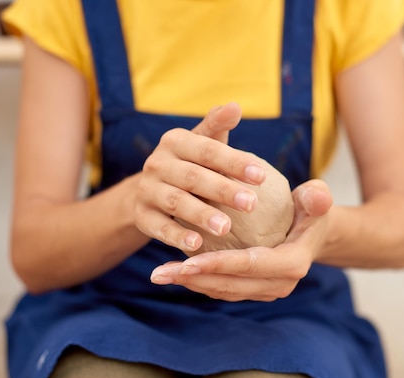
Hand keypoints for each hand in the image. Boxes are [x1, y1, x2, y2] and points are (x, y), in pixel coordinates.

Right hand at [135, 103, 267, 252]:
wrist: (149, 190)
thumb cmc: (189, 163)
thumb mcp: (201, 143)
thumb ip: (217, 127)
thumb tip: (235, 106)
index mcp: (175, 141)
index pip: (208, 150)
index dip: (235, 162)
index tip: (262, 176)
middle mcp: (157, 163)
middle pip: (193, 177)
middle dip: (223, 190)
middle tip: (251, 204)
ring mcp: (147, 190)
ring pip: (176, 202)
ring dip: (201, 215)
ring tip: (225, 228)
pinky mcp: (141, 215)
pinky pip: (158, 227)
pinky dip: (176, 236)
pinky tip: (197, 245)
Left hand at [150, 179, 333, 301]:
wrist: (313, 234)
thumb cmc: (310, 210)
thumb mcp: (316, 199)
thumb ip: (317, 197)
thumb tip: (316, 196)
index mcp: (292, 264)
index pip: (250, 265)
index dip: (218, 264)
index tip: (186, 261)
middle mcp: (279, 285)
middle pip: (230, 284)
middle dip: (193, 279)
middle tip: (159, 272)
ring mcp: (266, 291)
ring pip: (222, 291)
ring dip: (190, 284)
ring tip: (159, 274)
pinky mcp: (254, 291)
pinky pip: (223, 289)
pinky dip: (199, 282)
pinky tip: (175, 272)